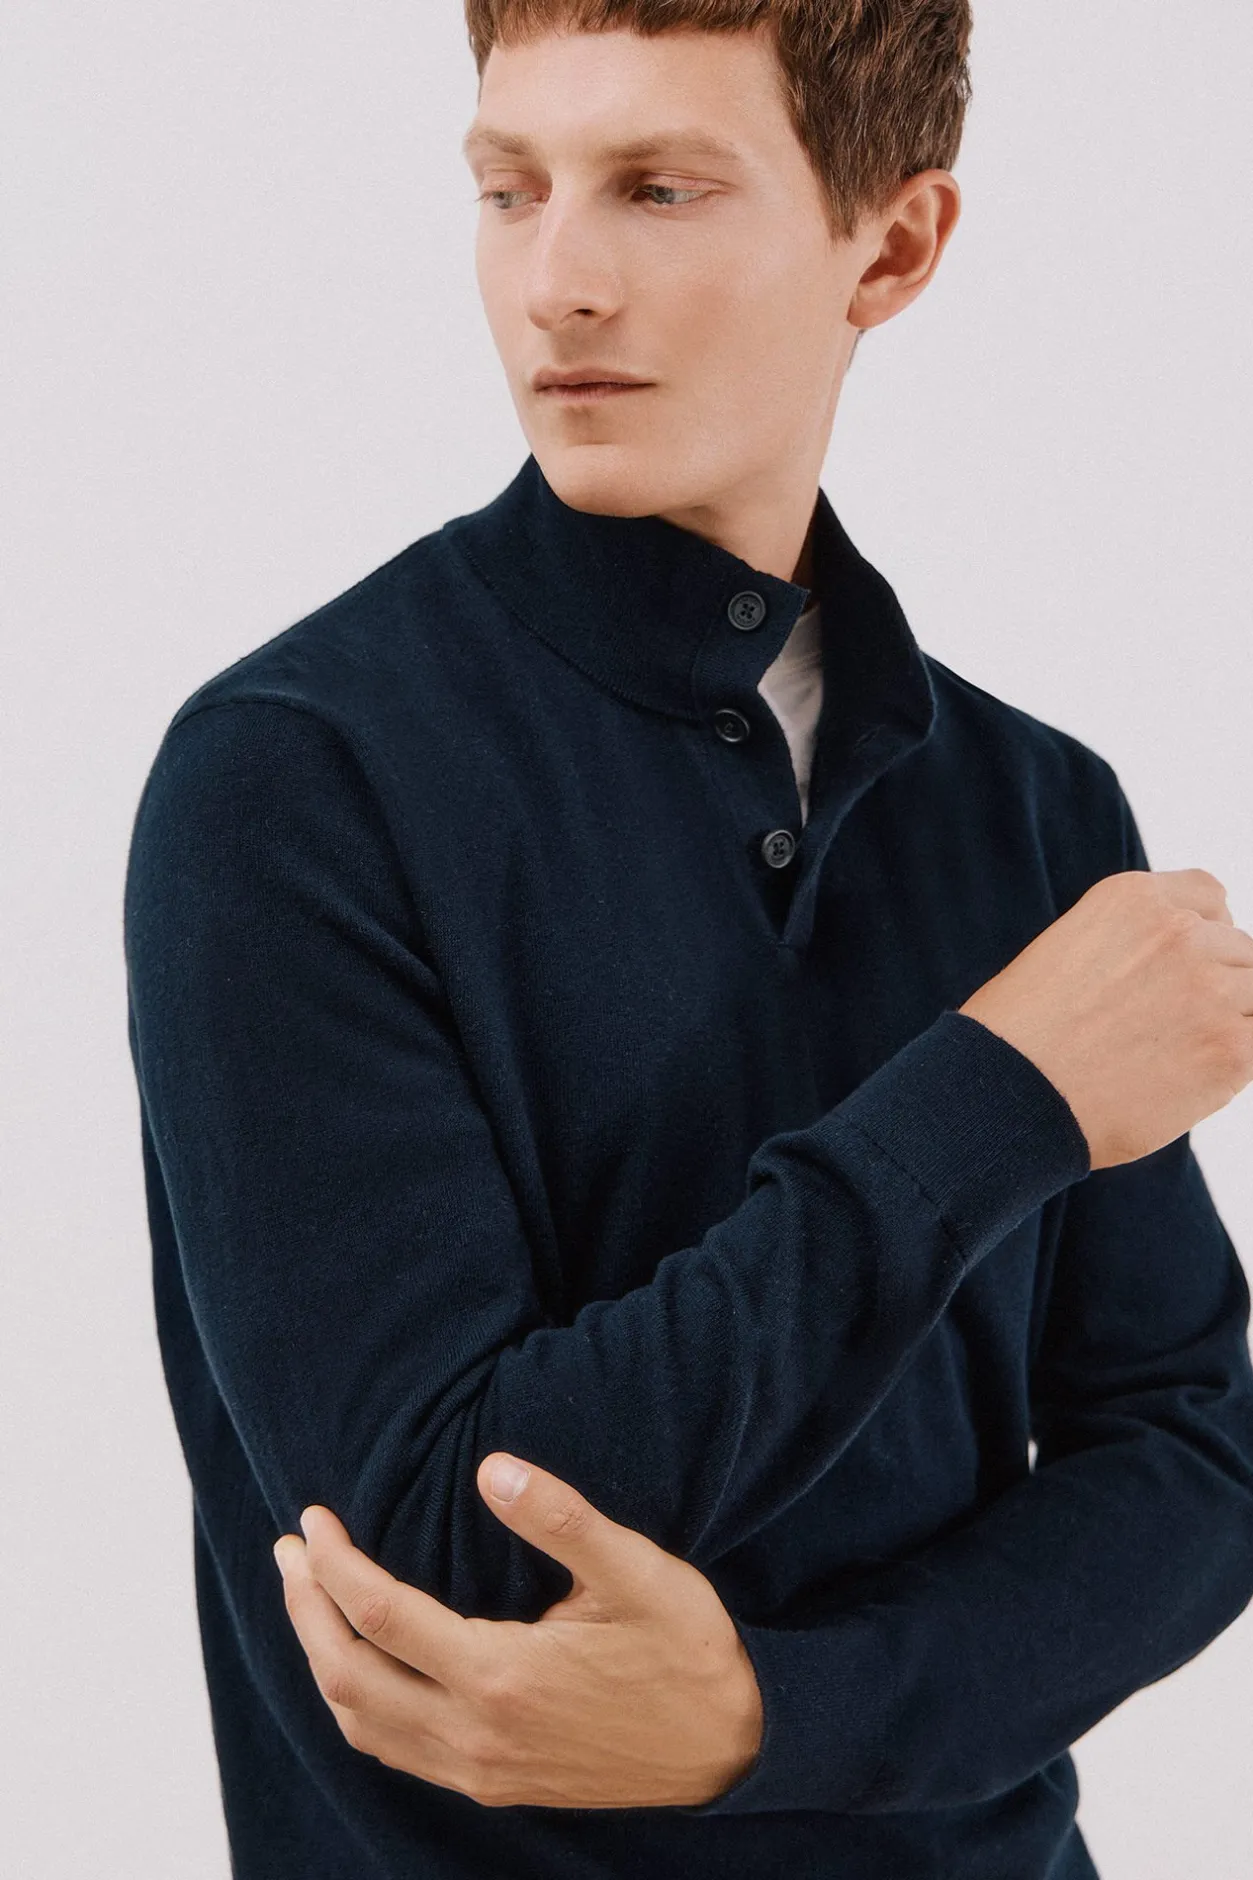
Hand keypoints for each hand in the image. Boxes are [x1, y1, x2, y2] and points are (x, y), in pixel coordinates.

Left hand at [272, 1453, 762, 1809]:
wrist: (732, 1749)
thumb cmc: (687, 1650)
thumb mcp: (636, 1572)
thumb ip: (560, 1518)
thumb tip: (492, 1467)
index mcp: (501, 1677)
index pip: (380, 1616)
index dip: (334, 1564)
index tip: (312, 1519)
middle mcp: (476, 1735)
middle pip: (348, 1675)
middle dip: (306, 1609)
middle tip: (290, 1550)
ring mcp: (480, 1769)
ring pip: (361, 1722)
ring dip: (323, 1657)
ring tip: (310, 1598)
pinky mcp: (493, 1784)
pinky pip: (395, 1749)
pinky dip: (357, 1704)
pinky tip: (362, 1664)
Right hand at [959, 867, 1252, 1167]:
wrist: (1006, 1095)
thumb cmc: (1018, 1036)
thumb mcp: (1067, 950)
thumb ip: (1131, 945)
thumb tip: (1180, 976)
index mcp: (1133, 899)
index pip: (1210, 899)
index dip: (1202, 936)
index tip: (1181, 970)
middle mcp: (1179, 933)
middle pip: (1241, 951)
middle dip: (1215, 985)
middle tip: (1169, 1028)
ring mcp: (1211, 990)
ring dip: (1229, 1023)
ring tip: (1175, 1056)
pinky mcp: (1231, 1051)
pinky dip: (1235, 1063)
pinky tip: (1191, 1080)